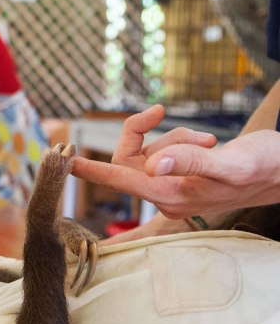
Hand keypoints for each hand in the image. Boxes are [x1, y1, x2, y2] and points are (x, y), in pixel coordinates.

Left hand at [72, 104, 279, 217]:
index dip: (90, 169)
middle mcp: (165, 193)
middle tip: (183, 128)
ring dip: (176, 137)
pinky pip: (164, 149)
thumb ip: (191, 163)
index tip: (63, 160)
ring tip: (210, 144)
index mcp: (171, 195)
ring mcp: (170, 185)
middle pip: (130, 157)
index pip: (119, 179)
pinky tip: (208, 146)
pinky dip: (181, 140)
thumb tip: (154, 164)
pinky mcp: (177, 175)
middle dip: (152, 135)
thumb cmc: (263, 167)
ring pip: (150, 149)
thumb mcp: (230, 163)